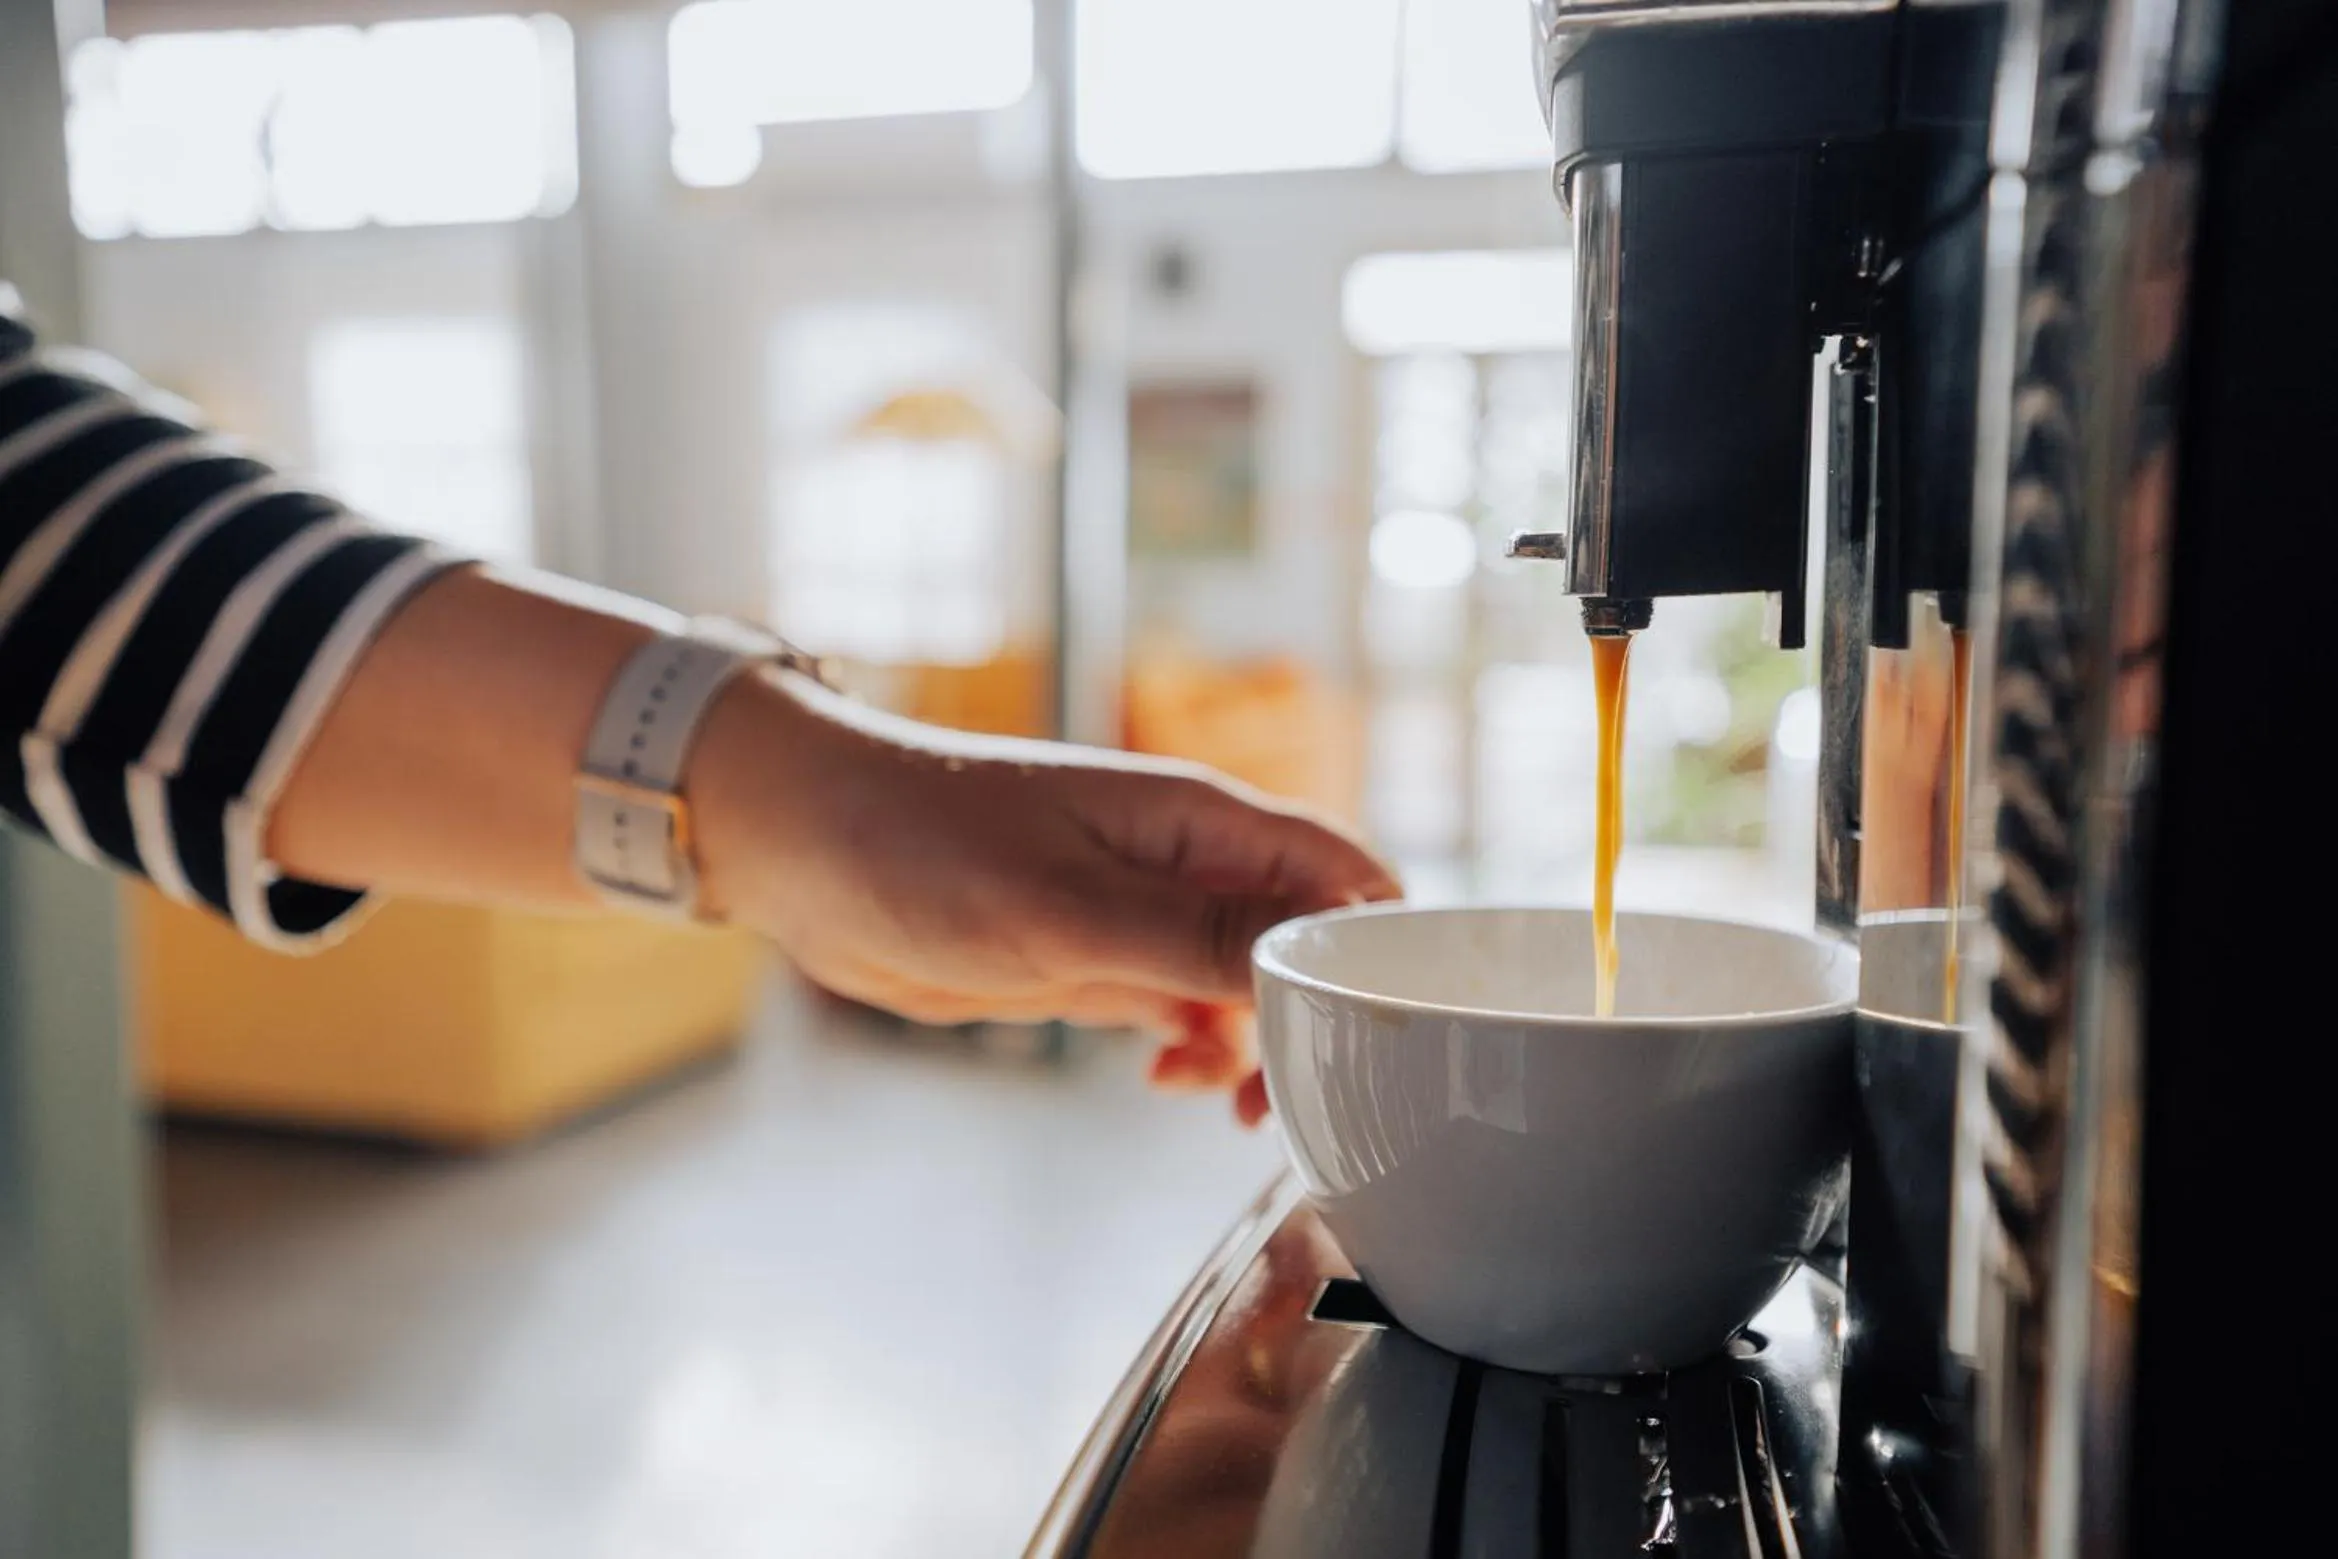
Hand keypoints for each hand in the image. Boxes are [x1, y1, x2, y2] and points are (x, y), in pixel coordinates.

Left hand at [686, 671, 1398, 1098]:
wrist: (801, 845)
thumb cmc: (918, 839)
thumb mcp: (1065, 906)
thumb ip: (1192, 937)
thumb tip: (1314, 959)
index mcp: (1201, 821)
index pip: (1344, 877)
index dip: (1381, 951)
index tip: (1379, 1034)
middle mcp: (1186, 863)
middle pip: (1307, 942)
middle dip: (1321, 1020)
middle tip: (1298, 1097)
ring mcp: (1141, 912)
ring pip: (1249, 987)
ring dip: (1257, 1050)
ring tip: (1225, 1105)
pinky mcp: (1096, 958)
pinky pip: (1183, 1010)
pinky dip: (1195, 1054)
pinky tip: (1164, 1082)